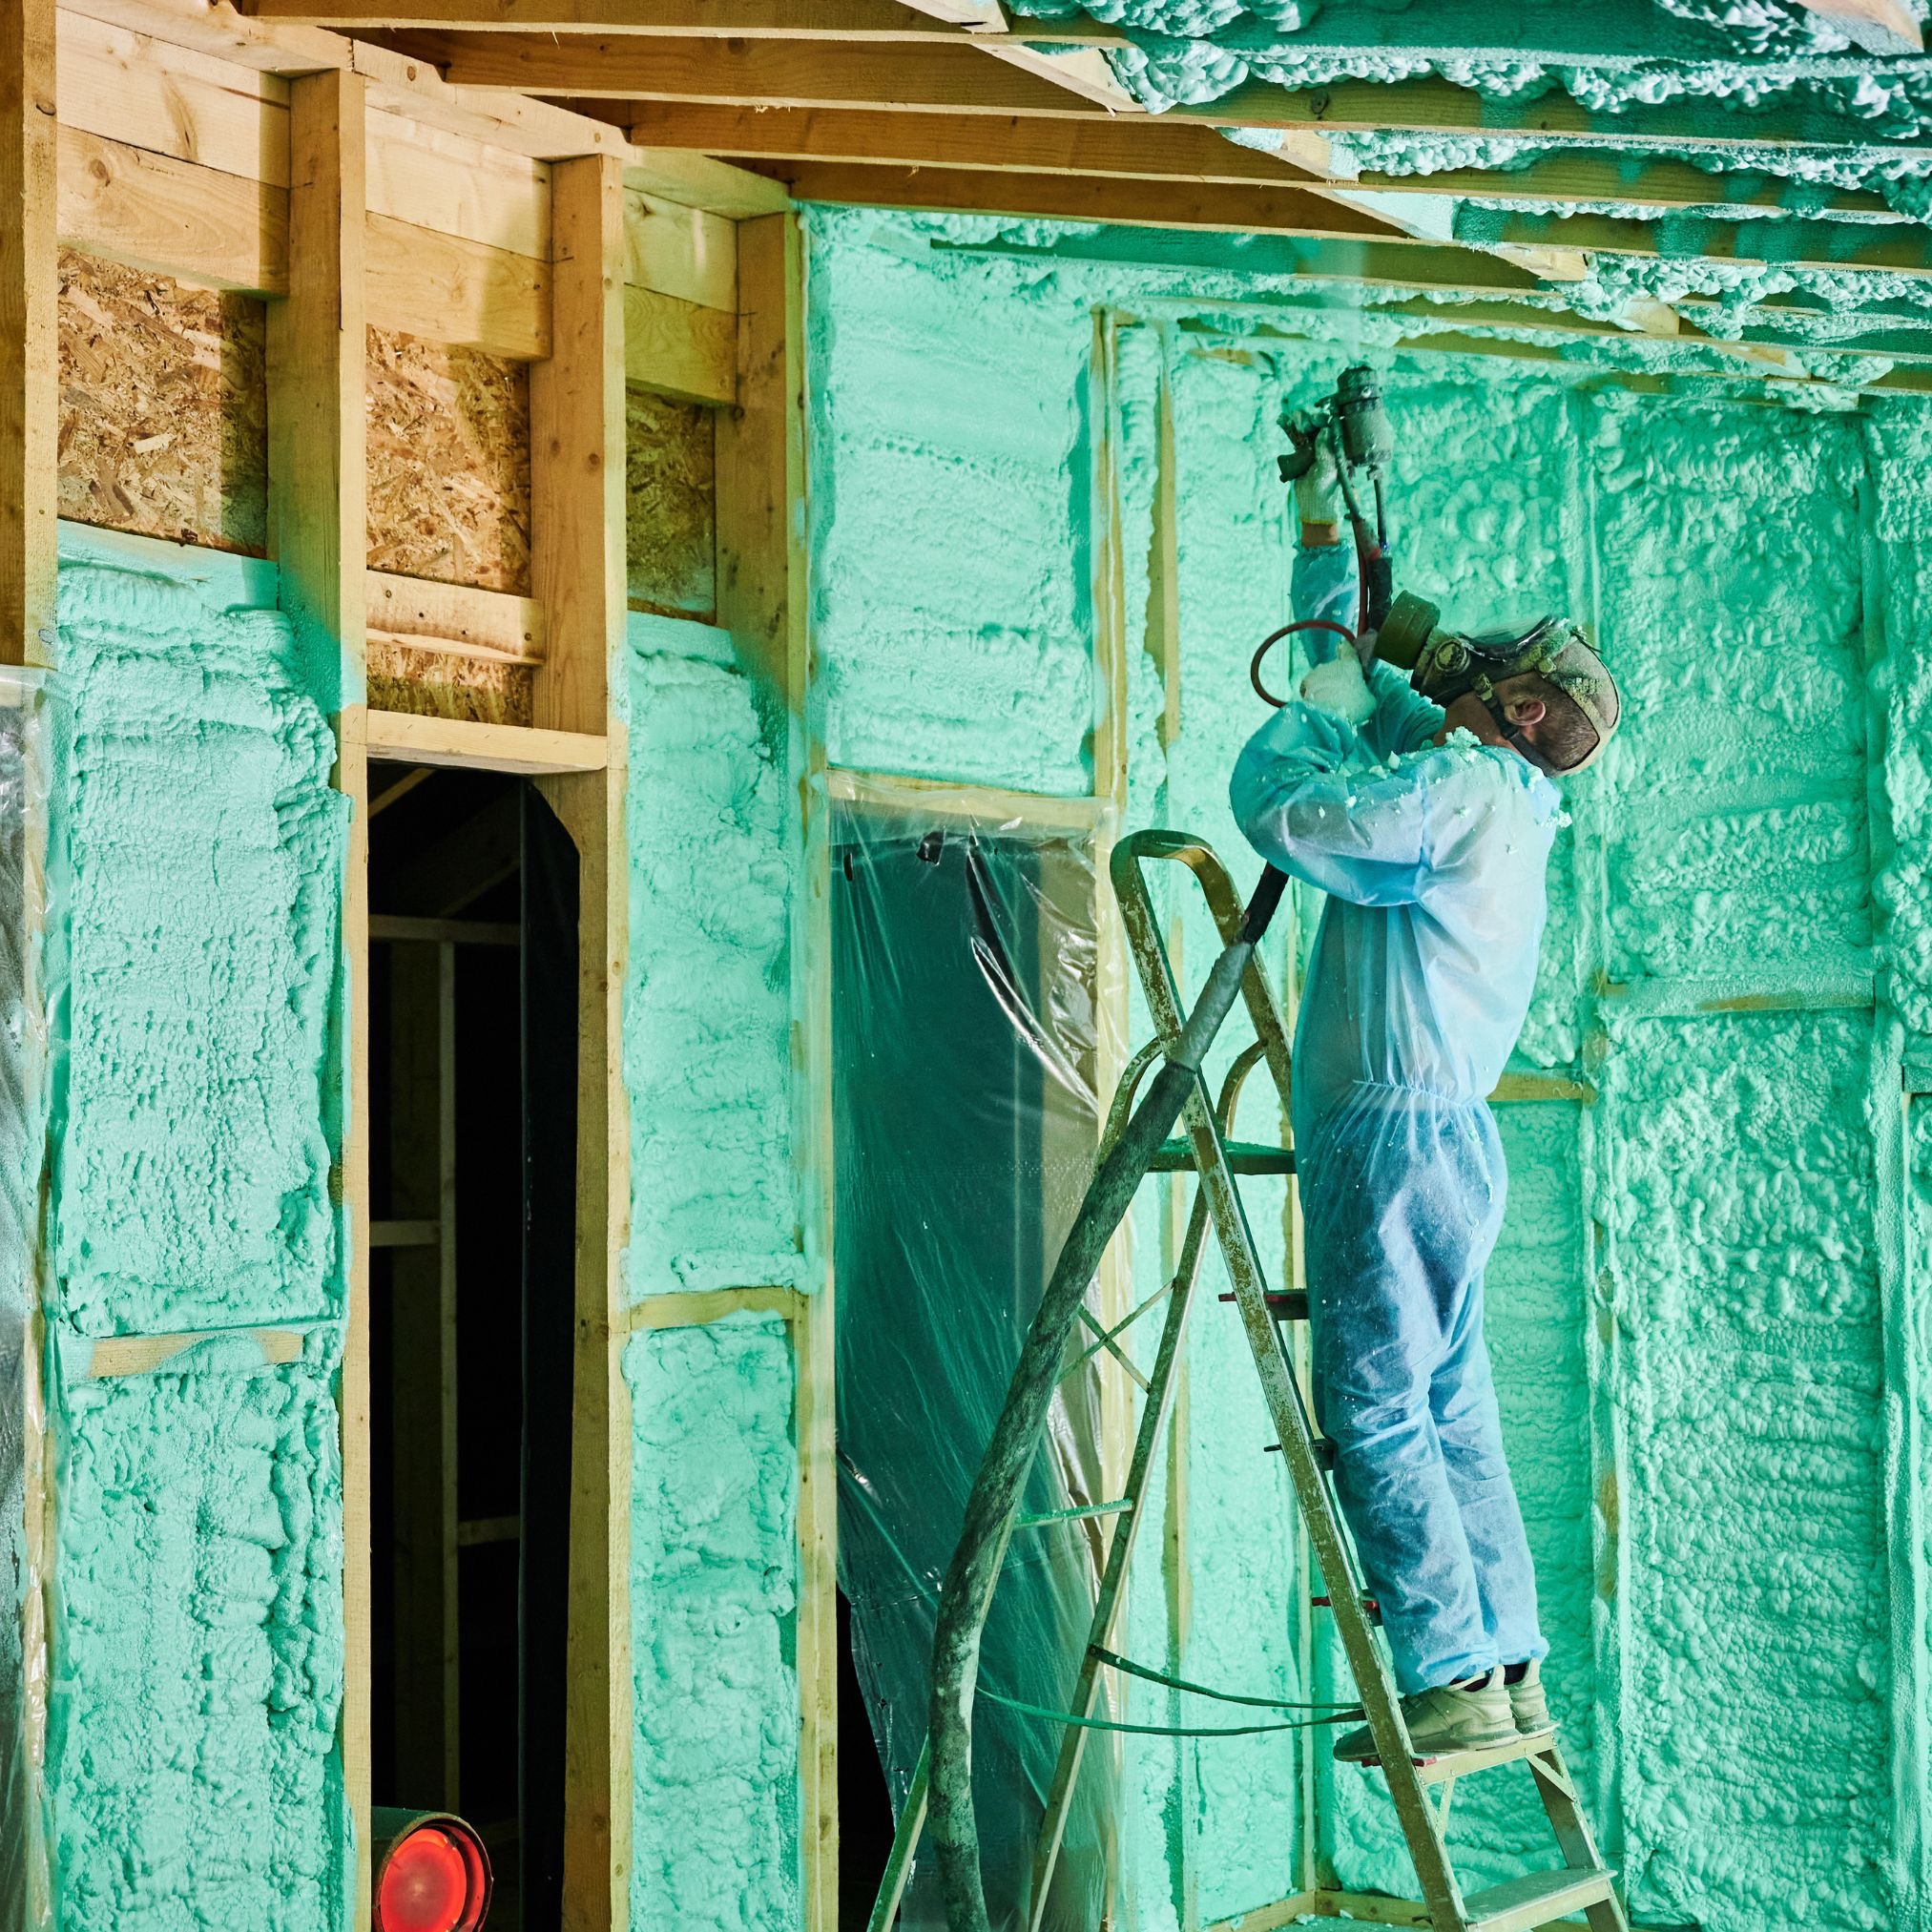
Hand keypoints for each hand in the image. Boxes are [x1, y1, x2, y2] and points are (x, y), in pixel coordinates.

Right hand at [1287, 414, 1340, 528]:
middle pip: (1320, 426)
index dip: (1325, 420)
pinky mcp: (1304, 453)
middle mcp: (1329, 446)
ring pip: (1308, 430)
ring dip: (1298, 422)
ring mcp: (1316, 449)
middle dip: (1310, 420)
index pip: (1334, 428)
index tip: (1316, 417)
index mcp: (1340, 449)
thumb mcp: (1328, 469)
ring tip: (1289, 416)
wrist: (1312, 504)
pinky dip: (1290, 430)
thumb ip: (1326, 450)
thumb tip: (1325, 430)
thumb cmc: (1326, 490)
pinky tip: (1283, 420)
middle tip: (1301, 419)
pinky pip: (1297, 439)